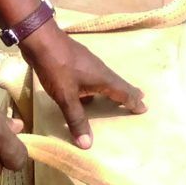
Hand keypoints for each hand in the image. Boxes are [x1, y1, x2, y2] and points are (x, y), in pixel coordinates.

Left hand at [23, 23, 145, 148]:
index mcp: (102, 78)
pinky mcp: (76, 62)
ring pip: (105, 79)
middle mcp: (99, 70)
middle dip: (128, 93)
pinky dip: (97, 87)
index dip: (133, 101)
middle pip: (118, 83)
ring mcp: (88, 63)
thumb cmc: (57, 68)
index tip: (144, 108)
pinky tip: (87, 93)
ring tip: (116, 97)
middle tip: (139, 99)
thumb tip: (88, 145)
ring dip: (112, 89)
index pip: (123, 92)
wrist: (41, 39)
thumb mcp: (66, 97)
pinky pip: (93, 77)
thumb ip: (76, 119)